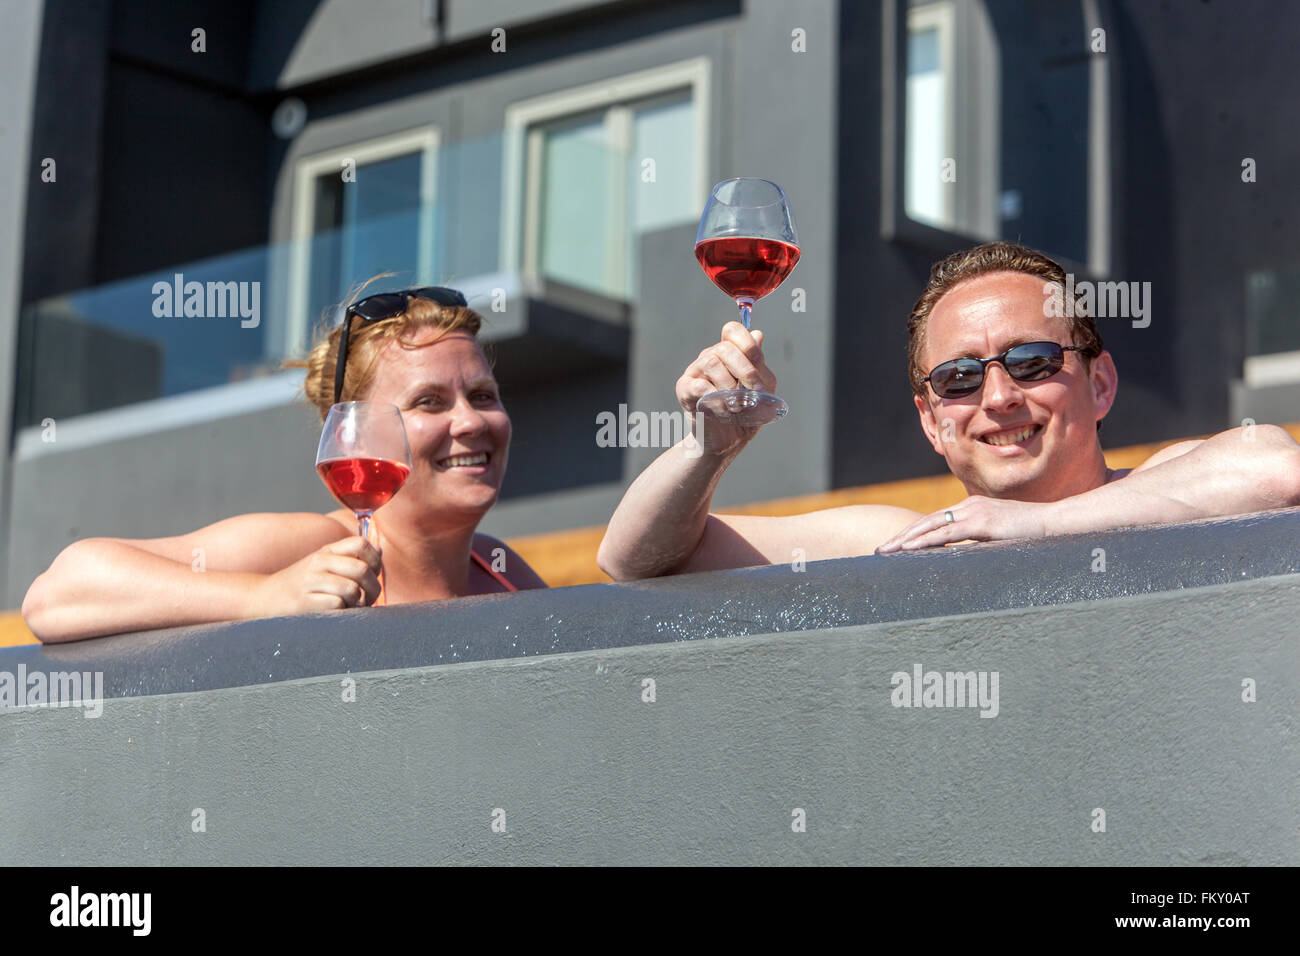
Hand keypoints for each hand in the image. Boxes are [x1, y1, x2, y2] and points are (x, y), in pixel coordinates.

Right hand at [244, 535, 382, 616]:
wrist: (263, 599)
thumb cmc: (301, 585)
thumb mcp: (323, 564)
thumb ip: (349, 557)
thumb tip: (379, 551)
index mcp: (326, 551)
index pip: (361, 543)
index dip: (375, 560)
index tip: (373, 574)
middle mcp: (319, 562)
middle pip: (361, 569)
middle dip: (373, 588)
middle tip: (368, 599)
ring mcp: (310, 582)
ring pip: (351, 589)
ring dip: (356, 602)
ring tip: (349, 606)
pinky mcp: (305, 602)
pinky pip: (337, 605)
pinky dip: (342, 612)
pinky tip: (336, 613)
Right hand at [676, 321, 778, 454]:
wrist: (727, 442)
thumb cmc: (745, 413)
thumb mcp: (762, 389)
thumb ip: (759, 365)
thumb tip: (758, 335)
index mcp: (729, 354)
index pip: (732, 331)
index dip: (747, 342)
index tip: (758, 363)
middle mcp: (710, 358)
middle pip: (724, 347)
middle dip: (745, 370)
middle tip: (755, 392)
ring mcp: (695, 372)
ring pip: (711, 362)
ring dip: (730, 386)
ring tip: (737, 405)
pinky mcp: (684, 389)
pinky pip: (699, 385)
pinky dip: (716, 400)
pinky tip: (724, 411)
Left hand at [875, 496, 1050, 552]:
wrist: (1058, 524)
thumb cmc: (1034, 535)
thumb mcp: (1001, 538)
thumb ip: (981, 544)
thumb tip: (964, 558)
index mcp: (973, 509)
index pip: (936, 521)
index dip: (913, 532)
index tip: (895, 545)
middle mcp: (970, 506)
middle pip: (927, 521)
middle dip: (902, 536)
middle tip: (881, 550)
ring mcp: (976, 512)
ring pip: (931, 525)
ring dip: (906, 539)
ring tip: (887, 551)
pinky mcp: (983, 523)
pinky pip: (947, 533)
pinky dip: (925, 540)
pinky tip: (909, 548)